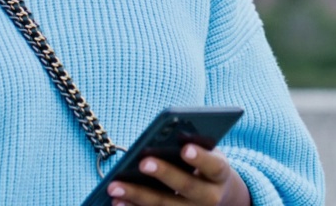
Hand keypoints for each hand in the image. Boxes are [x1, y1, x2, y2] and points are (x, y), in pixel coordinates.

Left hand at [106, 144, 251, 205]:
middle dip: (164, 174)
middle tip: (143, 163)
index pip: (213, 166)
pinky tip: (117, 201)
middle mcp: (210, 197)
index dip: (200, 158)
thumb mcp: (207, 153)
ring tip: (115, 186)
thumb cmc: (204, 166)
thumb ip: (193, 145)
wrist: (217, 196)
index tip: (185, 148)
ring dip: (138, 196)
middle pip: (186, 186)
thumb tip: (165, 135)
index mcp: (220, 175)